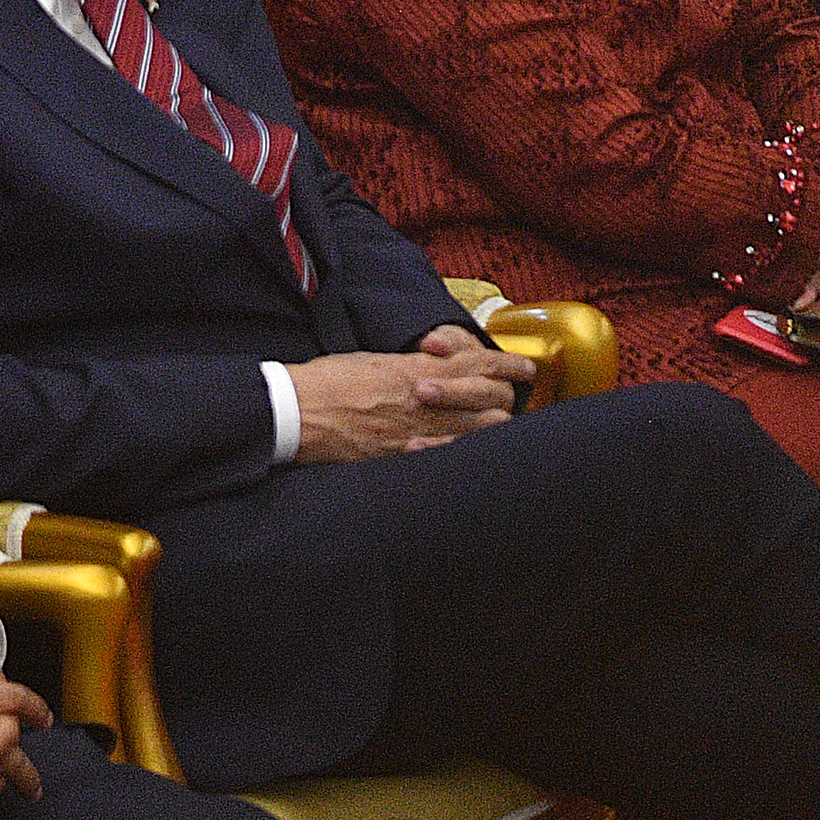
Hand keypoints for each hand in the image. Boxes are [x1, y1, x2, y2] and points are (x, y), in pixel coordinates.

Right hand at [285, 330, 531, 463]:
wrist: (294, 410)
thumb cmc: (325, 382)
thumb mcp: (373, 360)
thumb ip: (409, 366)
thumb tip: (430, 372)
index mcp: (418, 368)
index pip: (482, 363)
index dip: (510, 365)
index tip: (525, 368)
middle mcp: (426, 400)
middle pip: (493, 400)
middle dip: (507, 399)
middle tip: (511, 399)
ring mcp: (418, 431)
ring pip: (480, 433)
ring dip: (492, 430)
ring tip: (495, 430)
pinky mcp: (403, 457)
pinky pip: (449, 459)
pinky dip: (463, 455)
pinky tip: (465, 456)